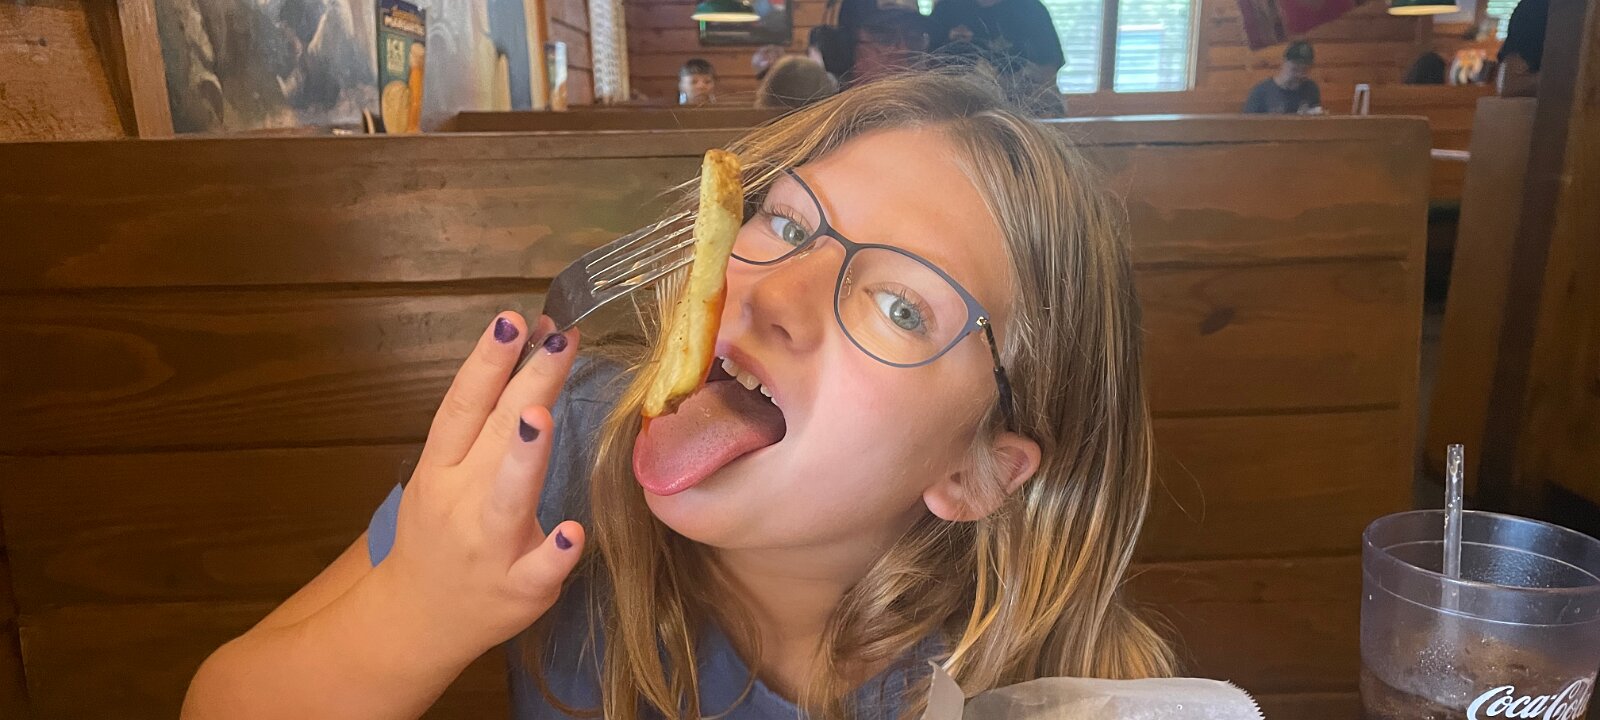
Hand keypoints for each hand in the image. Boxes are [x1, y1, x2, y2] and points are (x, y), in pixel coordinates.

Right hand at [370, 312, 584, 660]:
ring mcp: (489, 547)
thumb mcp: (445, 474)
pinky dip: (554, 551)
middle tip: (558, 342)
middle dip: (525, 386)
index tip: (512, 320)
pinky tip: (574, 530)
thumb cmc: (442, 533)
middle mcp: (461, 501)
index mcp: (442, 467)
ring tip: (541, 418)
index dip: (487, 362)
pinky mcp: (519, 589)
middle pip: (492, 436)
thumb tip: (531, 350)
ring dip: (523, 458)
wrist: (416, 620)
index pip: (463, 405)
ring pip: (507, 498)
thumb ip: (486, 423)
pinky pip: (538, 569)